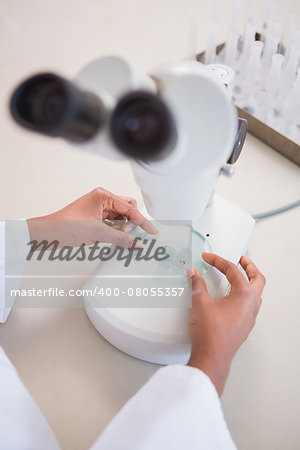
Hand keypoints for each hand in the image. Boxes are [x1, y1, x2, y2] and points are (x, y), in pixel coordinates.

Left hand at [27, 187, 156, 247]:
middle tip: (132, 237)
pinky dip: (118, 231)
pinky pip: (113, 223)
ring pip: (121, 217)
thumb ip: (122, 238)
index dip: (142, 221)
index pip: (130, 208)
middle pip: (128, 210)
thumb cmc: (66, 227)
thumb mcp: (98, 233)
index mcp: (103, 195)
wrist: (48, 234)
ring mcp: (99, 208)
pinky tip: (119, 239)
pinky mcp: (96, 218)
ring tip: (123, 240)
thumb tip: (139, 244)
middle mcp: (102, 199)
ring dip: (125, 228)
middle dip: (132, 223)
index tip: (152, 232)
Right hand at [187, 253, 264, 395]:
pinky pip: (249, 305)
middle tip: (242, 259)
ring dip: (249, 282)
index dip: (218, 261)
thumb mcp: (200, 303)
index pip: (233, 270)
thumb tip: (194, 275)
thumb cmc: (210, 334)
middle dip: (250, 267)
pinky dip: (243, 295)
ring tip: (239, 276)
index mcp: (245, 295)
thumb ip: (197, 285)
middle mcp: (252, 305)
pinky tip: (231, 297)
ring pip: (256, 293)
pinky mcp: (244, 326)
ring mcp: (250, 317)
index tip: (208, 257)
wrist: (212, 358)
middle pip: (257, 279)